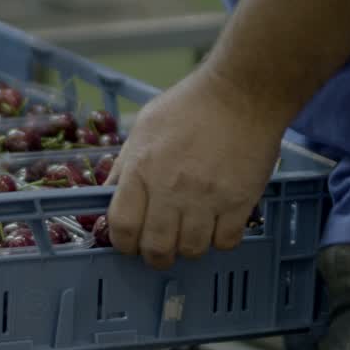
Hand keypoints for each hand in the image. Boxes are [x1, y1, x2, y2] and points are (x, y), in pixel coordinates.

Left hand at [106, 68, 283, 269]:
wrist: (240, 93)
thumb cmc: (188, 107)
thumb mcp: (142, 130)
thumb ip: (125, 167)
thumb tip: (108, 197)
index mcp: (142, 171)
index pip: (123, 227)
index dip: (123, 243)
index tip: (130, 242)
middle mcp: (171, 189)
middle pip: (156, 248)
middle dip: (154, 255)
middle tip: (159, 248)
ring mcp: (207, 198)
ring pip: (192, 250)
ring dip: (188, 248)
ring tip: (190, 233)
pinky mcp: (240, 201)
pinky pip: (226, 242)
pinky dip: (219, 240)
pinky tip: (217, 225)